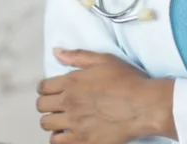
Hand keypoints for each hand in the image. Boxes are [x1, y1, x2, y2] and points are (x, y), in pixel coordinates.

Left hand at [36, 49, 173, 142]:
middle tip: (57, 106)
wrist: (145, 105)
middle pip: (41, 106)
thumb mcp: (104, 60)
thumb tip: (55, 51)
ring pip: (46, 125)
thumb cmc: (128, 81)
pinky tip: (68, 134)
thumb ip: (77, 56)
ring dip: (52, 122)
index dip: (45, 88)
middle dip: (47, 104)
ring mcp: (76, 123)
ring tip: (62, 121)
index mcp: (72, 82)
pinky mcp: (84, 140)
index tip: (52, 91)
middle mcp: (69, 103)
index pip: (43, 87)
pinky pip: (58, 143)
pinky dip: (59, 138)